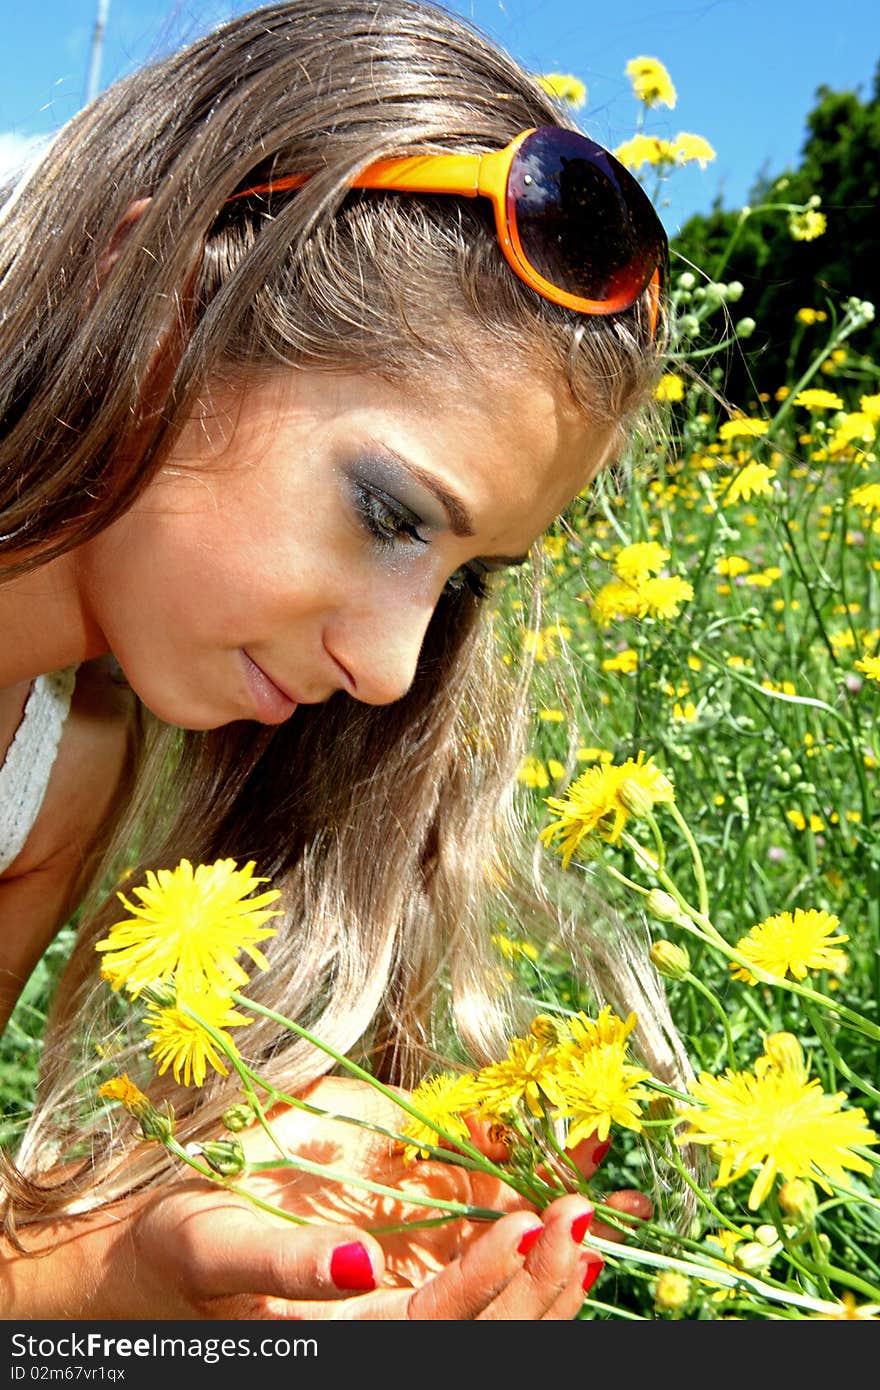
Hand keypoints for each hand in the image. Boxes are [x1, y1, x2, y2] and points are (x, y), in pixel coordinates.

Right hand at [228, 1074, 651, 1316]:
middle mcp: (392, 1317)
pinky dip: (536, 1234)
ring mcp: (414, 1287)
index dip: (486, 1283)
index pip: (433, 1325)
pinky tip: (570, 1202)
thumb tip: (360, 1261)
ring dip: (558, 1263)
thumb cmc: (187, 1249)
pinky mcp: (419, 1254)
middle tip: (584, 1215)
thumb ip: (288, 1265)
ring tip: (605, 1210)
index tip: (528, 1224)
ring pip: (504, 1307)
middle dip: (544, 1280)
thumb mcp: (219, 1250)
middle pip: (488, 1331)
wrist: (179, 1249)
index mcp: (348, 1331)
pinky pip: (486, 1255)